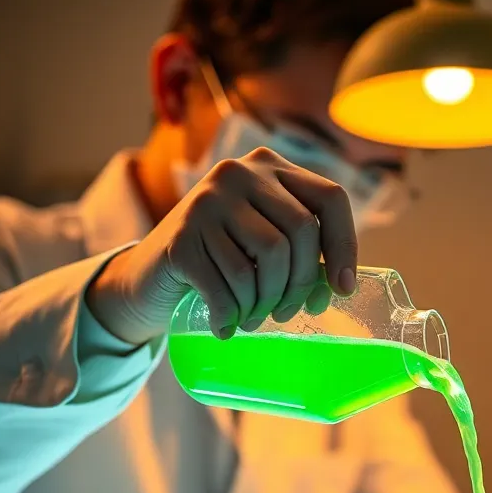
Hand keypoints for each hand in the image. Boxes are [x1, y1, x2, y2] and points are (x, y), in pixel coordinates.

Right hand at [86, 147, 357, 344]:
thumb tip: (338, 285)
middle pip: (300, 232)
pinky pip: (231, 284)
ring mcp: (206, 201)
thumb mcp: (264, 242)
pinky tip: (227, 326)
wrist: (147, 278)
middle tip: (286, 313)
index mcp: (270, 166)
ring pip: (269, 258)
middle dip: (301, 284)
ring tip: (255, 318)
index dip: (344, 246)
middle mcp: (239, 173)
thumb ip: (300, 249)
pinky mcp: (181, 236)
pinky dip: (234, 314)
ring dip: (267, 302)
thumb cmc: (220, 262)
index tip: (343, 289)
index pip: (330, 198)